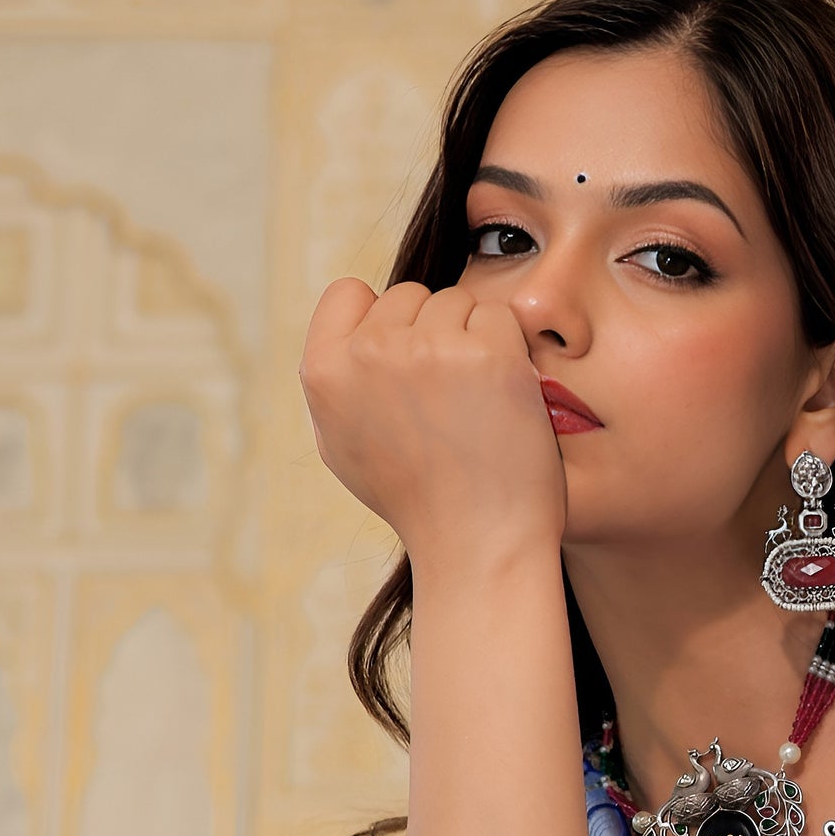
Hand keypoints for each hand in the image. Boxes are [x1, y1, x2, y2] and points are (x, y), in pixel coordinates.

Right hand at [299, 279, 565, 569]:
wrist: (477, 542)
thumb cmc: (416, 501)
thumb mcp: (342, 444)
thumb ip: (337, 381)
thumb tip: (348, 332)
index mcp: (324, 371)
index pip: (348, 293)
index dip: (381, 319)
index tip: (405, 363)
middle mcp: (369, 353)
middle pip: (410, 295)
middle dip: (432, 332)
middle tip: (449, 398)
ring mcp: (429, 349)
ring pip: (457, 302)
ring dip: (475, 340)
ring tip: (475, 405)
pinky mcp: (488, 355)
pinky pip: (501, 317)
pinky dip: (510, 351)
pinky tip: (504, 400)